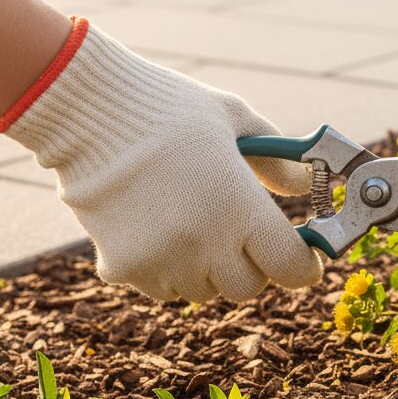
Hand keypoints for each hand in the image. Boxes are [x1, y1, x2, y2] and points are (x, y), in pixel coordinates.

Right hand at [0, 20, 322, 301]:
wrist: (89, 111)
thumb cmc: (172, 109)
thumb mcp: (238, 122)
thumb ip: (279, 161)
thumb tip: (307, 186)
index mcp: (240, 209)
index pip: (290, 268)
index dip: (303, 265)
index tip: (303, 255)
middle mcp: (203, 245)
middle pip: (248, 286)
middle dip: (253, 263)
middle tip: (242, 230)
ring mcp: (160, 261)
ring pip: (204, 289)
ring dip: (209, 267)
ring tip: (192, 218)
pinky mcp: (121, 268)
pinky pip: (161, 286)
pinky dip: (168, 268)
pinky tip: (157, 224)